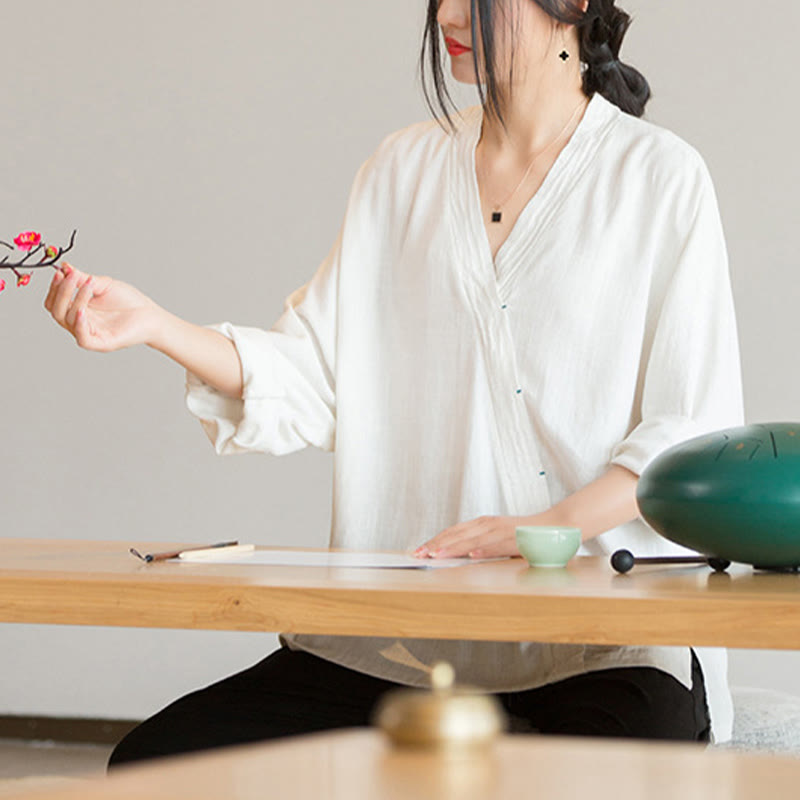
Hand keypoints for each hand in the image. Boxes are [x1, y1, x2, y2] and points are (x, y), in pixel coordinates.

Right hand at [44, 261, 163, 351]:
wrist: (151, 315)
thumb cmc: (130, 302)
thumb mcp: (103, 285)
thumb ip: (82, 278)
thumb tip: (64, 267)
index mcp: (78, 309)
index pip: (55, 301)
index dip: (54, 287)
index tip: (60, 271)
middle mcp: (81, 323)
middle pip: (56, 311)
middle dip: (61, 292)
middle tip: (70, 276)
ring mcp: (90, 334)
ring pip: (68, 320)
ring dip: (76, 299)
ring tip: (89, 285)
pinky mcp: (101, 343)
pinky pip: (82, 338)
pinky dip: (79, 323)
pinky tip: (82, 310)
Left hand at [412, 515, 527, 559]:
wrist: (555, 525)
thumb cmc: (525, 534)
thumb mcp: (497, 537)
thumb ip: (480, 544)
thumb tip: (461, 556)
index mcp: (482, 524)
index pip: (453, 531)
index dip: (435, 540)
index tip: (419, 550)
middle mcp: (488, 525)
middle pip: (457, 534)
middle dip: (436, 544)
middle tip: (418, 554)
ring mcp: (501, 531)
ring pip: (472, 540)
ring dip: (453, 548)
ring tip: (436, 554)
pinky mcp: (515, 539)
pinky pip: (497, 546)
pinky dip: (483, 550)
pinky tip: (472, 556)